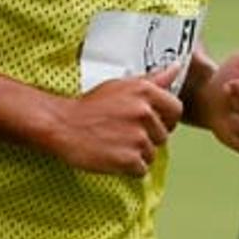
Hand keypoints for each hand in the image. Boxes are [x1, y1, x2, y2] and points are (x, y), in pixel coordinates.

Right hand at [44, 66, 185, 176]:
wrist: (62, 125)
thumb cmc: (90, 106)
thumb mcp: (121, 85)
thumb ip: (152, 79)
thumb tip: (175, 69)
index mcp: (144, 91)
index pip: (176, 109)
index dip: (165, 118)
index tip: (150, 121)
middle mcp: (144, 112)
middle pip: (164, 135)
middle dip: (147, 138)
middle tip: (124, 132)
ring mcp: (137, 136)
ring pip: (152, 154)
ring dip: (136, 153)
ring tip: (116, 143)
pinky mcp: (129, 159)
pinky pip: (141, 169)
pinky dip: (128, 168)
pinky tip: (113, 155)